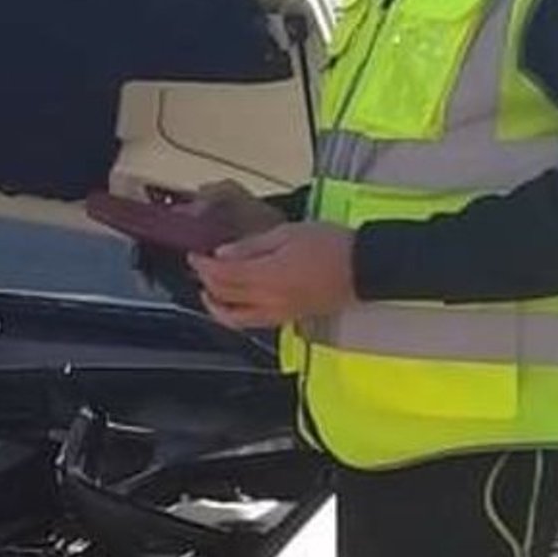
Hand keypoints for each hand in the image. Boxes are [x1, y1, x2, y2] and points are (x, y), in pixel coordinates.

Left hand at [190, 221, 357, 330]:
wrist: (364, 267)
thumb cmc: (330, 245)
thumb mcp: (287, 234)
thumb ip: (252, 246)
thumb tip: (222, 254)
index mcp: (267, 276)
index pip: (222, 276)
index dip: (202, 266)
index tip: (194, 255)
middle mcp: (268, 301)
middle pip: (224, 298)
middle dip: (206, 283)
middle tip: (200, 268)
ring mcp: (278, 313)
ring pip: (235, 319)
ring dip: (216, 306)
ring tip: (209, 292)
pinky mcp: (288, 318)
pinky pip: (253, 322)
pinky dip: (236, 315)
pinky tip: (235, 303)